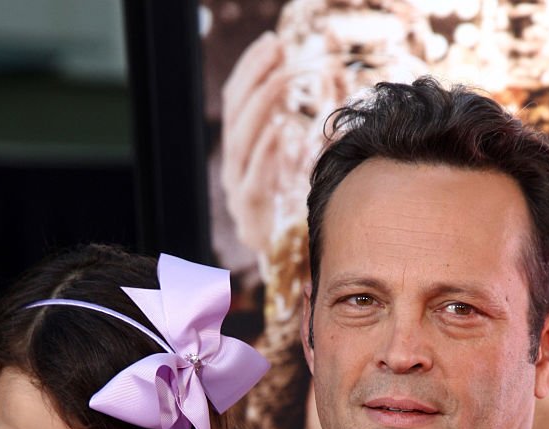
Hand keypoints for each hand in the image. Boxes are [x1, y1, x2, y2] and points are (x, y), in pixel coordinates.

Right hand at [221, 31, 343, 258]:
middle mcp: (234, 169)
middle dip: (255, 77)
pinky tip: (279, 132)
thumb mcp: (293, 165)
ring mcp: (238, 193)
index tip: (273, 42)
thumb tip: (315, 84)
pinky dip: (265, 155)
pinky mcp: (251, 216)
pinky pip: (253, 181)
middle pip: (236, 114)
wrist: (285, 265)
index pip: (237, 102)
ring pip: (240, 141)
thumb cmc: (294, 212)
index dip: (251, 70)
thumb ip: (294, 132)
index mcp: (241, 153)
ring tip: (281, 79)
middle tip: (276, 48)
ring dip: (261, 106)